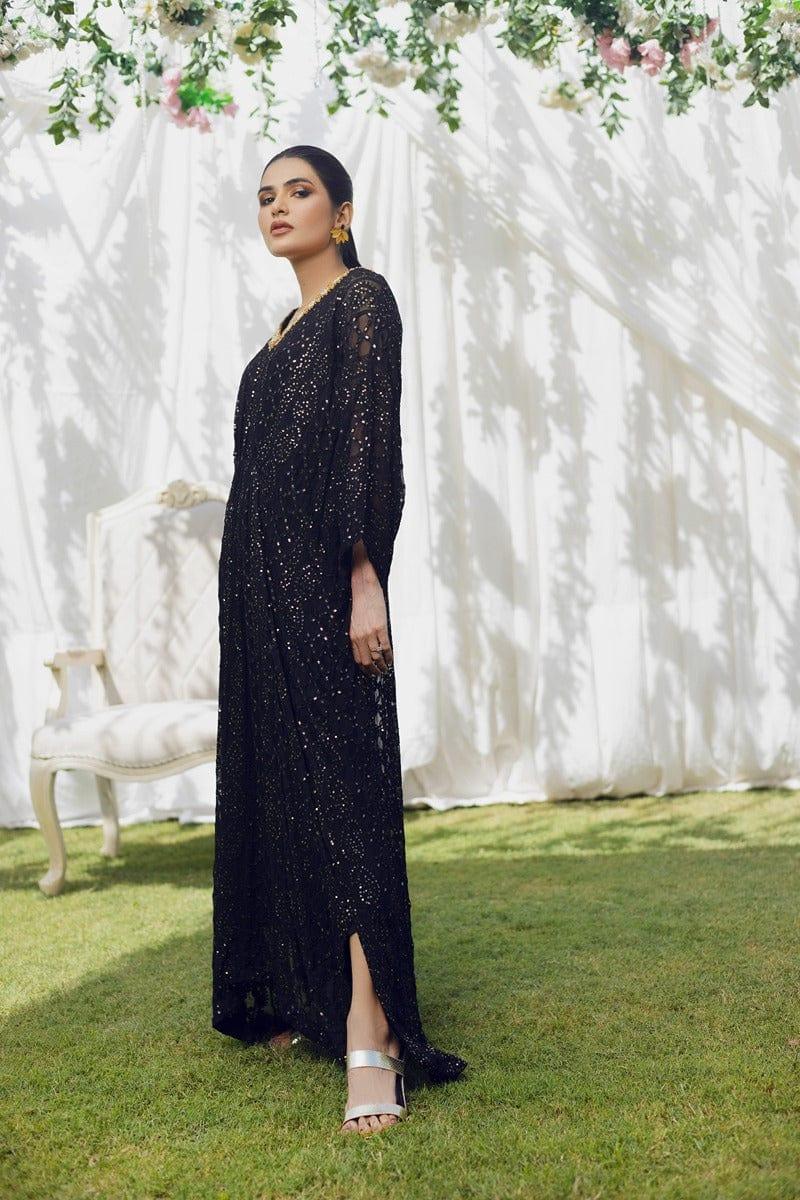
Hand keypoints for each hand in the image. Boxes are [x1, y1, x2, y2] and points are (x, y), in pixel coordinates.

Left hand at [349, 541, 393, 676]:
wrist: (363, 587)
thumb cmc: (360, 601)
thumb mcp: (355, 620)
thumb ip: (359, 633)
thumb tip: (365, 645)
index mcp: (352, 635)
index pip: (357, 657)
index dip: (364, 667)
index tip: (369, 671)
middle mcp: (359, 636)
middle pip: (366, 661)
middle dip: (373, 670)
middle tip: (378, 674)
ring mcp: (370, 633)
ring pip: (376, 657)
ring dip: (382, 666)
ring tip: (386, 669)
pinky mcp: (380, 628)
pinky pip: (386, 647)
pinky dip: (389, 656)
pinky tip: (391, 660)